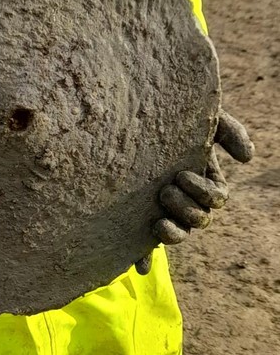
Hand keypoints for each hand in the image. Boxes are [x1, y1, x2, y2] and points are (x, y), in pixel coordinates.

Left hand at [135, 110, 253, 274]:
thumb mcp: (202, 116)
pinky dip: (144, 257)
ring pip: (177, 234)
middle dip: (186, 210)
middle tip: (164, 192)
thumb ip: (228, 131)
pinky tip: (139, 267)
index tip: (180, 175)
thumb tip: (248, 157)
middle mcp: (185, 196)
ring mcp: (162, 207)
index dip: (204, 193)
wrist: (131, 115)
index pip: (216, 197)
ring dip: (172, 235)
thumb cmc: (169, 112)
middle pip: (199, 219)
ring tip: (157, 223)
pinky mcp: (138, 216)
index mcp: (203, 177)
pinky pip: (144, 244)